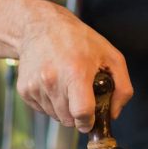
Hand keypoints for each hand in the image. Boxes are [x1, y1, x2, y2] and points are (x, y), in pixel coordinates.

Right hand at [14, 0, 132, 131]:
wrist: (42, 26)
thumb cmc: (78, 39)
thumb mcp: (111, 56)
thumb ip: (122, 87)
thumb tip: (114, 114)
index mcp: (76, 73)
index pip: (81, 113)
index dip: (88, 121)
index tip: (91, 119)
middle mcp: (53, 81)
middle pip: (68, 119)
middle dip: (77, 113)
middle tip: (81, 93)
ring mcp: (36, 86)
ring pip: (55, 116)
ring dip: (63, 108)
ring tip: (67, 84)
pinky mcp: (24, 90)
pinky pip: (42, 110)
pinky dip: (50, 103)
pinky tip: (54, 83)